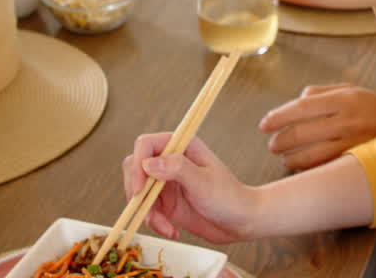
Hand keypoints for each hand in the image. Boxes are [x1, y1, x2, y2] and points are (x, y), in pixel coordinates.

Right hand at [122, 133, 258, 244]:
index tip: (141, 189)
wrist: (240, 222)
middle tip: (146, 211)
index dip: (138, 164)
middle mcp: (170, 160)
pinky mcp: (165, 202)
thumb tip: (148, 163)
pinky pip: (147, 210)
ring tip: (166, 227)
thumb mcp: (203, 183)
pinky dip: (154, 222)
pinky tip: (172, 231)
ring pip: (138, 191)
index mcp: (181, 145)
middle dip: (137, 191)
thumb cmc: (229, 197)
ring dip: (146, 212)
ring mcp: (166, 182)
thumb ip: (177, 169)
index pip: (146, 145)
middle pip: (135, 167)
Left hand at [259, 84, 375, 170]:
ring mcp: (353, 143)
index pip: (302, 107)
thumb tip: (299, 99)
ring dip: (291, 158)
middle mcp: (347, 120)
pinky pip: (325, 167)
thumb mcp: (354, 91)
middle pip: (302, 132)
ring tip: (282, 157)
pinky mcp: (357, 161)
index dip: (279, 116)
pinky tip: (299, 167)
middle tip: (272, 144)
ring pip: (311, 154)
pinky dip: (308, 168)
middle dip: (281, 140)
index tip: (264, 124)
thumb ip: (324, 92)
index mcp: (344, 99)